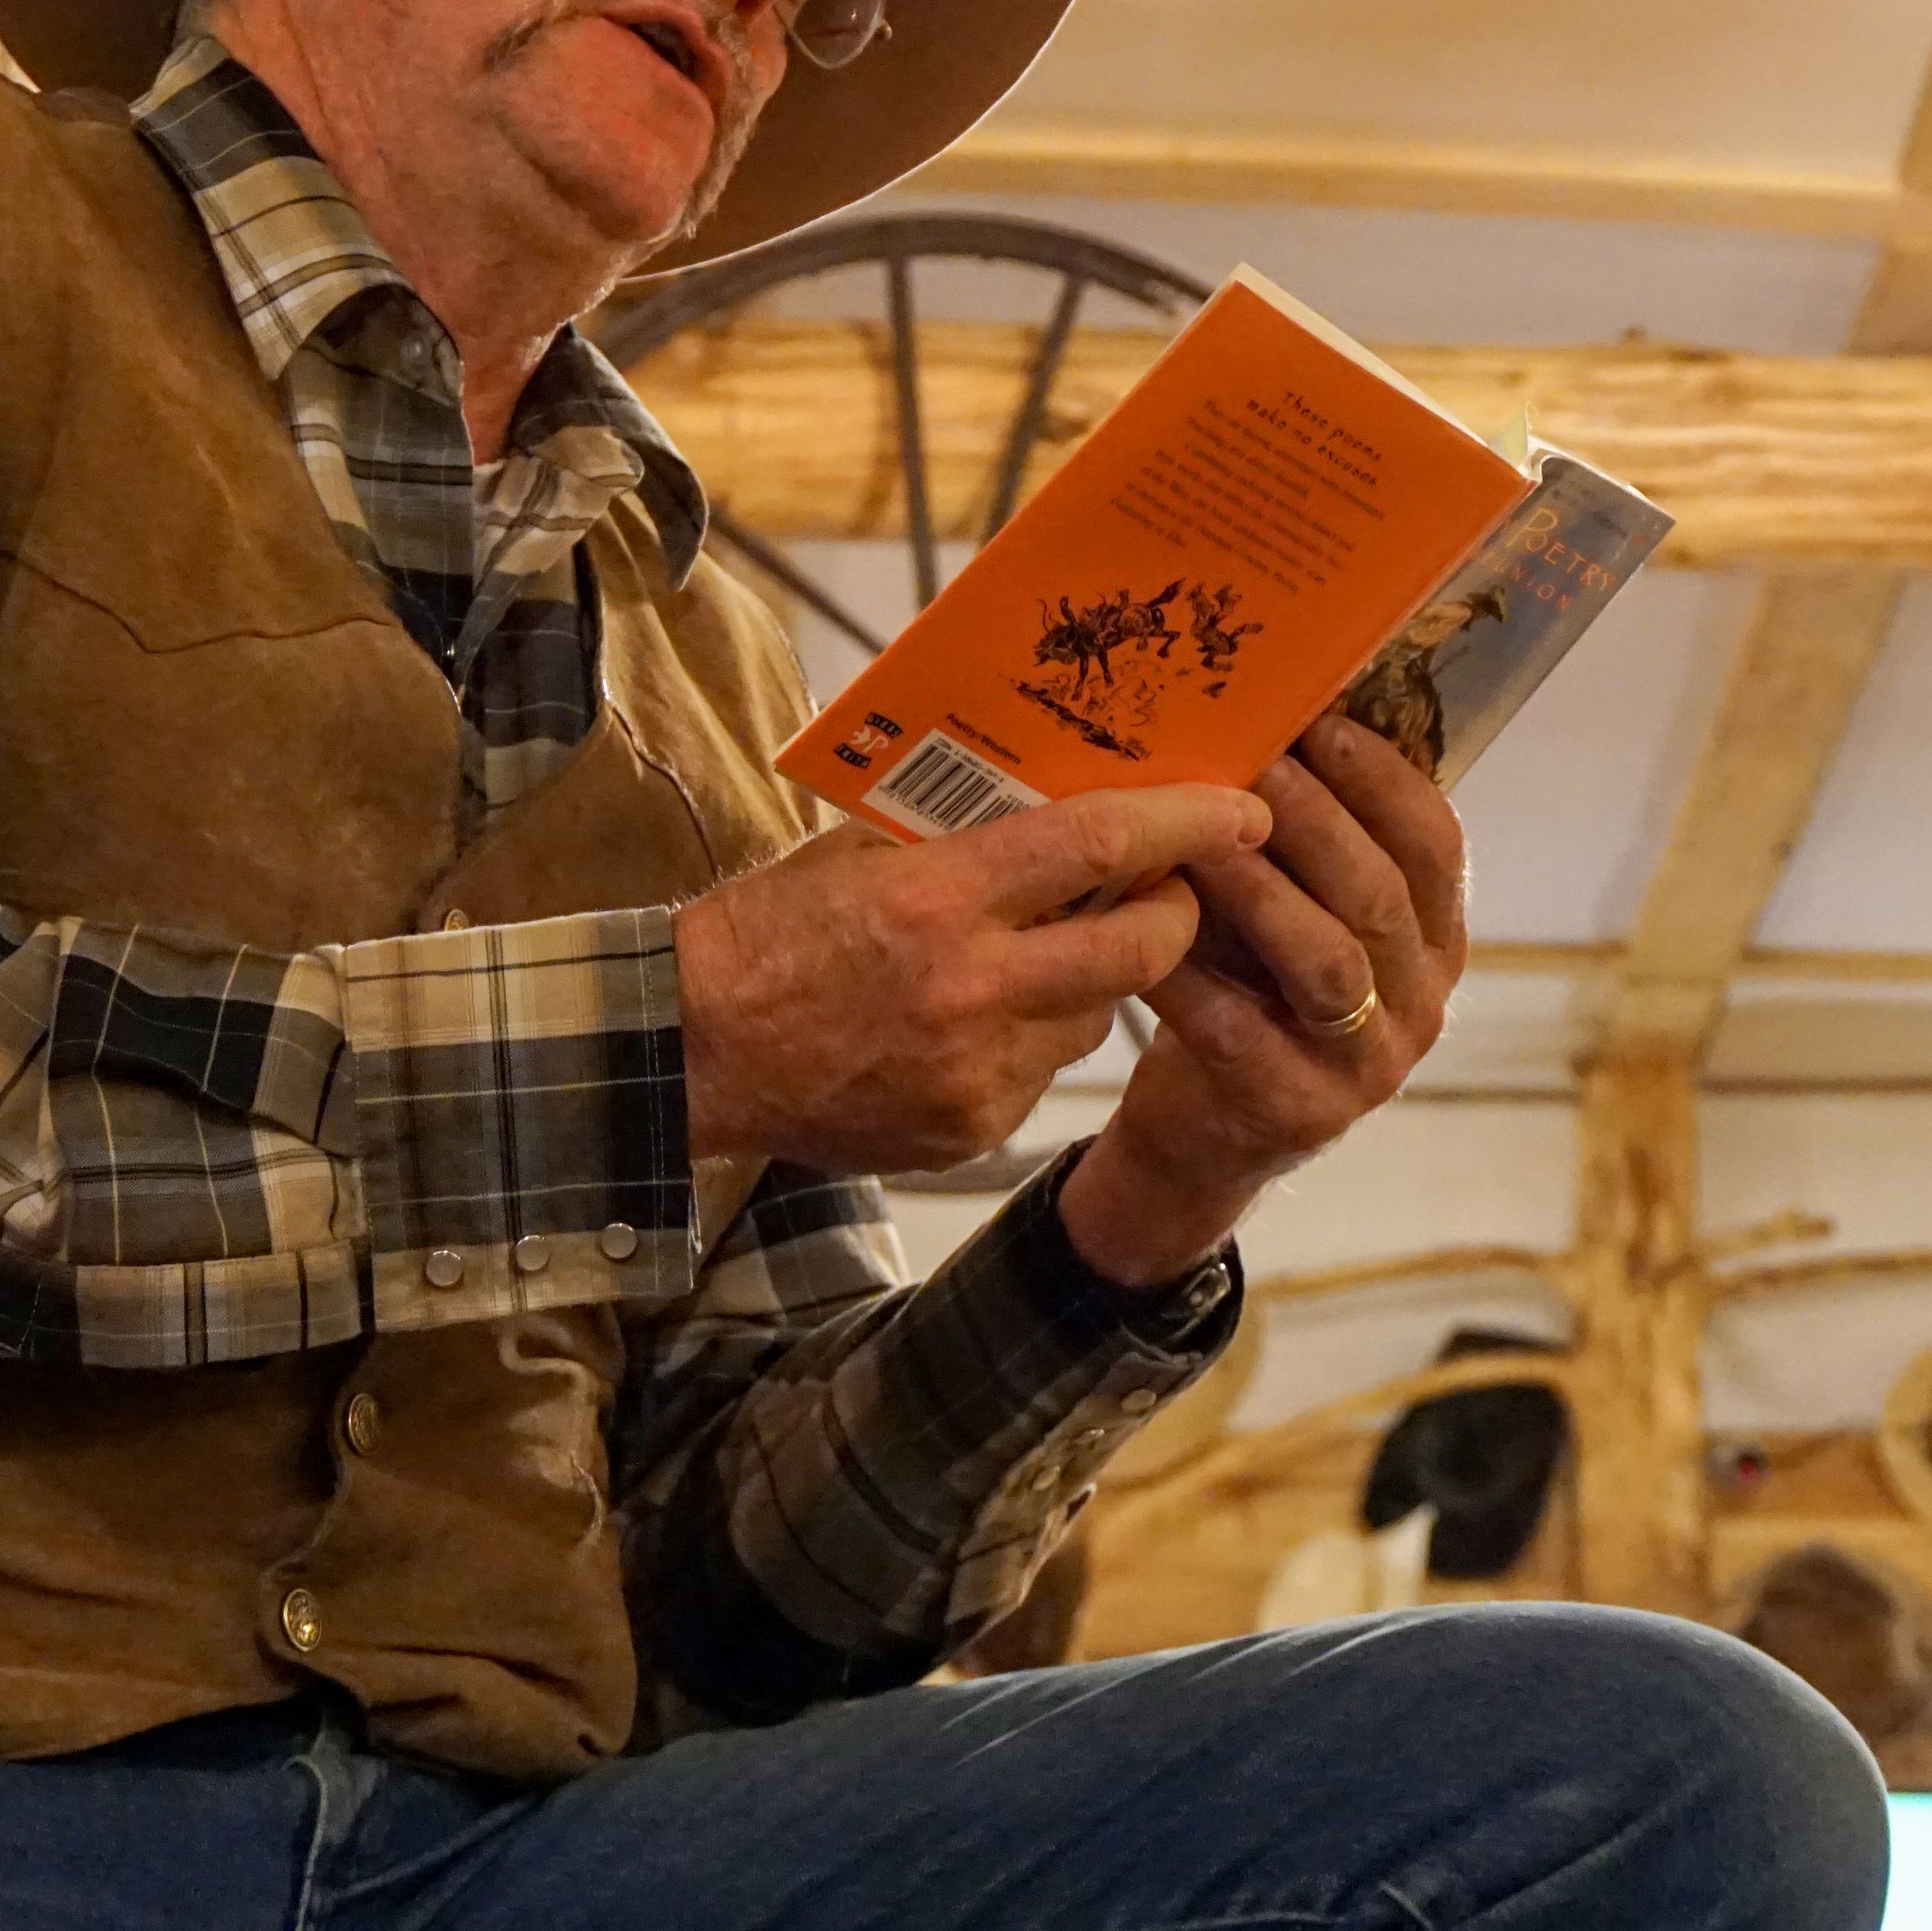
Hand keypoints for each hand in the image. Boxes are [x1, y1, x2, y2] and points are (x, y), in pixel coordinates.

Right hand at [675, 784, 1265, 1173]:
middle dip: (1178, 912)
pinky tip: (967, 1024)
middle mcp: (970, 990)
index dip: (1185, 823)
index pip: (1097, 845)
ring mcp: (976, 1071)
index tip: (1242, 808)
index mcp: (938, 900)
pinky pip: (1039, 1071)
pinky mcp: (970, 1128)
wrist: (688, 1053)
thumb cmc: (766, 934)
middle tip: (1175, 886)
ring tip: (1026, 956)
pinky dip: (1028, 1039)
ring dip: (1089, 980)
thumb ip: (961, 834)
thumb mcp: (858, 853)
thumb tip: (1069, 802)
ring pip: (1095, 1016)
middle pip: (1139, 949)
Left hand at [1060, 715, 1467, 1283]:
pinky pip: (1243, 1031)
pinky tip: (1147, 933)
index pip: (1436, 844)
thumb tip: (1256, 714)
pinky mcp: (1298, 1113)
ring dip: (1262, 890)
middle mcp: (1422, 1001)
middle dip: (1314, 820)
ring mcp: (1367, 1066)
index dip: (1382, 778)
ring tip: (1199, 835)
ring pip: (1330, 963)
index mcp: (1435, 938)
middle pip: (1382, 896)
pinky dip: (1192, 976)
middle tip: (1249, 763)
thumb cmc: (1249, 991)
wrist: (1205, 1135)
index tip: (1317, 719)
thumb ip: (1292, 843)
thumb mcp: (1291, 911)